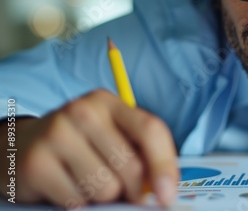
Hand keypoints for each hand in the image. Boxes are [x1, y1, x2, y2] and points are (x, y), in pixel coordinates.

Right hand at [0, 89, 178, 207]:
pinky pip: (76, 201)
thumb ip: (140, 153)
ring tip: (87, 181)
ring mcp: (57, 135)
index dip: (164, 164)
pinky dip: (77, 203)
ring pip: (106, 188)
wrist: (23, 145)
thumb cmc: (82, 144)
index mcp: (109, 103)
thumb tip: (164, 188)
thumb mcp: (112, 136)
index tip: (167, 195)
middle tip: (124, 192)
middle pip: (130, 166)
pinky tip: (66, 186)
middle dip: (133, 190)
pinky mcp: (36, 163)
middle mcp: (83, 112)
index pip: (150, 129)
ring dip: (102, 196)